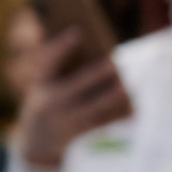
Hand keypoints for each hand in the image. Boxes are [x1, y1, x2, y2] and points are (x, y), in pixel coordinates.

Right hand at [12, 29, 132, 168]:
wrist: (37, 141)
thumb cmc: (48, 102)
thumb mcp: (46, 86)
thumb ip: (63, 69)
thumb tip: (94, 50)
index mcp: (40, 83)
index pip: (48, 61)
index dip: (61, 46)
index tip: (78, 31)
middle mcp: (50, 101)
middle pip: (76, 84)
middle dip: (95, 73)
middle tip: (114, 60)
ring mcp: (64, 118)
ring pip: (92, 106)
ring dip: (110, 97)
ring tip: (125, 86)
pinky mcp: (78, 132)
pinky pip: (100, 123)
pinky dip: (116, 118)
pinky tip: (133, 111)